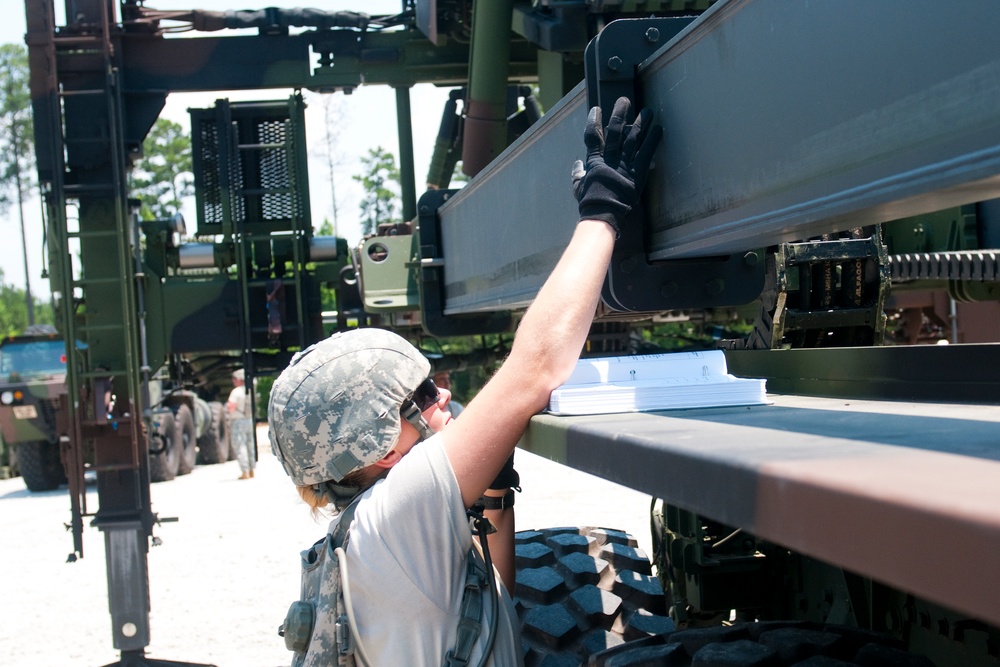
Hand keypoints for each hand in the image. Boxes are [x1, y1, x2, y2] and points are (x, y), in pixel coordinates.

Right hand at [572, 97, 660, 234]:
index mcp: (595, 161)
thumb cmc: (589, 202)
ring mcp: (624, 164)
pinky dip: (652, 140)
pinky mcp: (638, 172)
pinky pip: (646, 153)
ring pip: (633, 138)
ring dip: (641, 123)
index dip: (594, 121)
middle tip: (624, 101)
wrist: (602, 214)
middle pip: (615, 130)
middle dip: (620, 114)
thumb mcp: (578, 187)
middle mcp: (610, 158)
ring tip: (648, 111)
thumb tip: (577, 164)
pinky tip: (658, 129)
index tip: (596, 110)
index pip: (593, 135)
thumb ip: (577, 174)